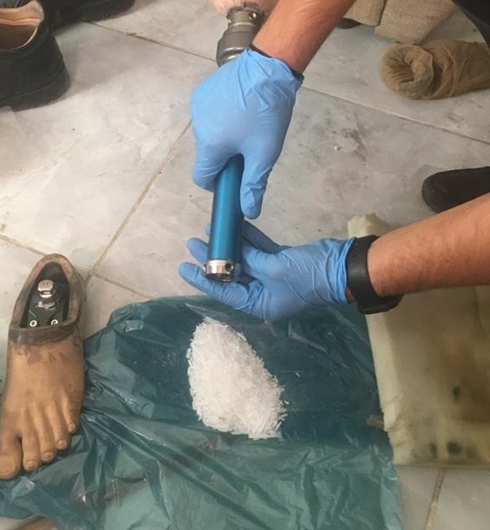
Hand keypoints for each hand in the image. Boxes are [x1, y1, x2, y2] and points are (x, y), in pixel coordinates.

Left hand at [179, 222, 353, 320]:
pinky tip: (235, 225)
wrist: (344, 266)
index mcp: (260, 304)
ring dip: (229, 245)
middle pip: (232, 274)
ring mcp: (272, 275)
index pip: (225, 292)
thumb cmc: (309, 276)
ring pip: (244, 259)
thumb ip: (251, 260)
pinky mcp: (282, 260)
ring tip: (209, 229)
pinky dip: (248, 238)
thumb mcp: (275, 269)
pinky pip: (259, 250)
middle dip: (213, 258)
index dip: (203, 279)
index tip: (184, 267)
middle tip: (192, 243)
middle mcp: (263, 292)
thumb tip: (234, 252)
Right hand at [190, 49, 301, 217]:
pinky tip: (240, 107)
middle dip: (226, 157)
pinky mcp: (202, 92)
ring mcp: (197, 106)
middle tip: (251, 146)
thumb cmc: (267, 112)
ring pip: (209, 135)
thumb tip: (249, 212)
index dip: (219, 183)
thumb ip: (253, 185)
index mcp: (209, 145)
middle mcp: (197, 127)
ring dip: (224, 136)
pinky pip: (209, 115)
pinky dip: (222, 118)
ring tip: (249, 123)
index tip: (238, 174)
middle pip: (208, 155)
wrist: (269, 66)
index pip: (202, 178)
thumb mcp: (264, 153)